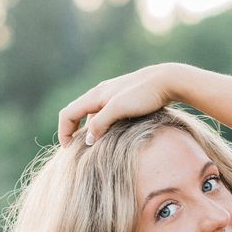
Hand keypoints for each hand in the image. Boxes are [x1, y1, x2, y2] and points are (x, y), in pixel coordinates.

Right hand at [57, 63, 177, 146]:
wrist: (167, 80)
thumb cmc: (143, 94)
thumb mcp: (119, 109)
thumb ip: (101, 123)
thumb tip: (88, 140)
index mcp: (94, 95)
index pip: (68, 114)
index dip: (64, 133)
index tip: (69, 151)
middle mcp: (99, 93)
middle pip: (76, 113)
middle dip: (72, 131)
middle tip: (76, 151)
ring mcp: (111, 95)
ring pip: (90, 114)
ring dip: (87, 129)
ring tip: (94, 146)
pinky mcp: (123, 99)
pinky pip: (103, 113)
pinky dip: (101, 125)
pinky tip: (111, 136)